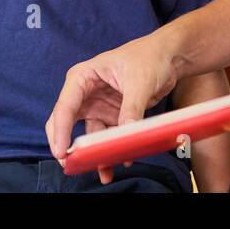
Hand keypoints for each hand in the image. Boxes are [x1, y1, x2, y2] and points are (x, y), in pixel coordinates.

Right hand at [46, 33, 178, 184]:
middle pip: (66, 123)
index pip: (65, 107)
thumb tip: (125, 134)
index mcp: (84, 77)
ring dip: (95, 153)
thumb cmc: (150, 56)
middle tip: (72, 166)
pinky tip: (123, 159)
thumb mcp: (140, 81)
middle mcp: (86, 93)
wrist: (170, 57)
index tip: (63, 153)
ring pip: (88, 135)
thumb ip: (131, 108)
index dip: (60, 131)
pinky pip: (107, 136)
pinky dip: (112, 149)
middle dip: (68, 145)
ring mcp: (98, 105)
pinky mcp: (112, 115)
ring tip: (105, 172)